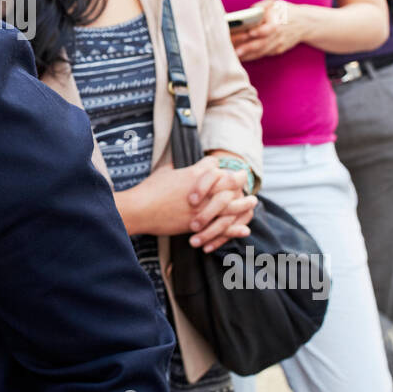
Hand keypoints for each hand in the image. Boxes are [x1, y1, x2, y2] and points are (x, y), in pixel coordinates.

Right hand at [130, 157, 252, 251]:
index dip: (217, 166)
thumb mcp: (163, 171)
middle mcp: (202, 190)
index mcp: (193, 174)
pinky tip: (244, 229)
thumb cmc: (149, 190)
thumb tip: (179, 162)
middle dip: (238, 179)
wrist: (140, 210)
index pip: (214, 165)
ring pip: (230, 204)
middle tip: (245, 177)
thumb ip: (176, 166)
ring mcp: (201, 208)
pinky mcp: (198, 225)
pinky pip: (222, 227)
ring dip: (243, 203)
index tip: (218, 168)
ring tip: (252, 202)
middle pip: (228, 182)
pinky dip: (234, 229)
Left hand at [230, 0, 301, 60]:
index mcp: (277, 22)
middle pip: (262, 44)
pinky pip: (262, 54)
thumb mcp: (275, 3)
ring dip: (247, 55)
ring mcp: (277, 45)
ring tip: (233, 56)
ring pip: (261, 52)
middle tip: (235, 51)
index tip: (248, 33)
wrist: (305, 23)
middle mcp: (277, 35)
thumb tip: (248, 11)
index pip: (268, 29)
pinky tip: (240, 57)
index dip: (258, 32)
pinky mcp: (277, 50)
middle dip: (248, 48)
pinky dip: (251, 56)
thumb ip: (261, 6)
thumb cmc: (285, 11)